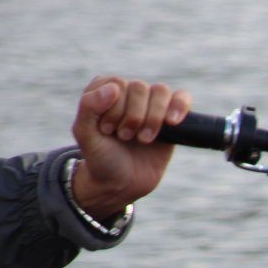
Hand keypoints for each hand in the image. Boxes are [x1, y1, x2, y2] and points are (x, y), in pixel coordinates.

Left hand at [69, 76, 192, 219]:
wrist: (121, 184)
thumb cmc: (101, 158)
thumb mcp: (85, 135)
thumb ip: (89, 106)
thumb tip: (115, 87)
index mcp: (104, 91)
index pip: (117, 84)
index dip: (115, 108)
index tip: (107, 130)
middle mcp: (128, 93)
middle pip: (140, 88)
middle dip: (133, 117)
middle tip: (125, 137)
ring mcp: (151, 105)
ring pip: (161, 91)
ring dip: (153, 117)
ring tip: (144, 140)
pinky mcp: (171, 119)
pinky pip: (183, 98)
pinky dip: (181, 106)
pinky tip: (172, 122)